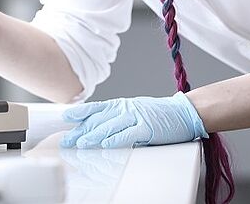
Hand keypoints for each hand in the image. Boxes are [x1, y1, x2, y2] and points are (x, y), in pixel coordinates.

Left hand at [59, 92, 207, 148]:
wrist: (183, 111)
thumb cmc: (159, 114)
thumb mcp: (134, 111)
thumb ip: (118, 118)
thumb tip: (98, 130)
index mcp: (122, 104)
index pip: (96, 108)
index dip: (80, 113)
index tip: (66, 118)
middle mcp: (126, 108)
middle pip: (99, 119)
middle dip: (81, 130)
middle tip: (68, 139)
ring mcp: (136, 116)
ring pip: (110, 126)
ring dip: (94, 136)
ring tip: (81, 143)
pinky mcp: (147, 127)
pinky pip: (128, 134)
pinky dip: (116, 139)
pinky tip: (106, 144)